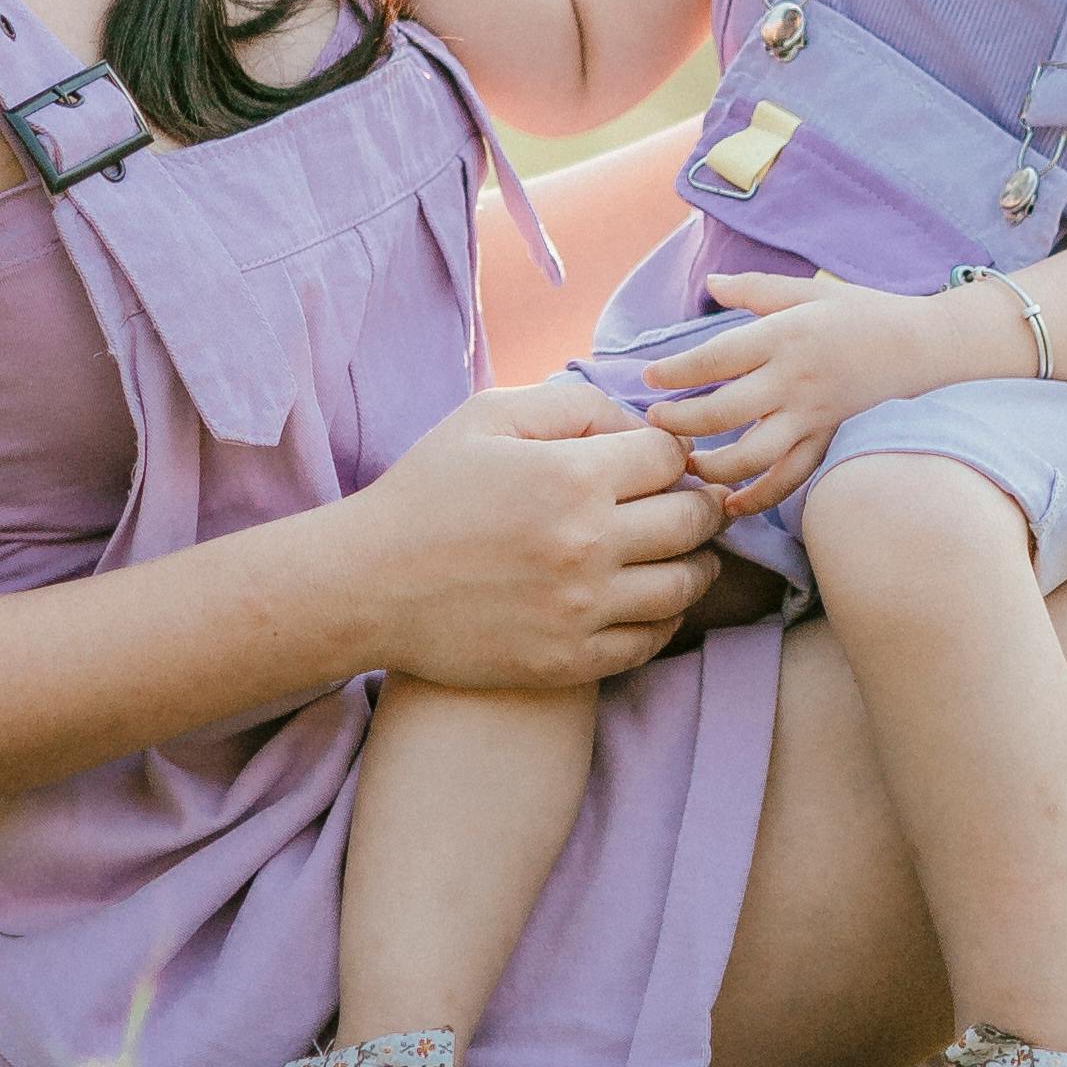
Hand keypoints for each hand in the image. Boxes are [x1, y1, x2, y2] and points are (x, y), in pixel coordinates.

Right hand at [339, 370, 729, 690]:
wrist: (367, 585)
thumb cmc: (427, 492)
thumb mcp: (488, 417)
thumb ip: (573, 405)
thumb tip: (640, 426)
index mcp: (571, 477)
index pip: (672, 458)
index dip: (671, 454)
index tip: (658, 462)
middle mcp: (587, 545)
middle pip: (693, 521)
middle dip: (700, 506)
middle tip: (690, 505)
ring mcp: (581, 610)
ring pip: (684, 585)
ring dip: (695, 564)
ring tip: (683, 554)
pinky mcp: (569, 661)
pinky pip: (651, 641)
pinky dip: (664, 618)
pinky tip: (649, 600)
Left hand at [637, 271, 963, 516]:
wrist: (921, 345)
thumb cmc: (861, 311)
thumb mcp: (807, 290)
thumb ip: (755, 289)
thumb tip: (710, 282)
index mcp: (784, 336)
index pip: (716, 358)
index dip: (676, 371)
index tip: (646, 379)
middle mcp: (794, 379)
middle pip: (724, 411)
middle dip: (681, 421)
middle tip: (655, 422)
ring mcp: (811, 415)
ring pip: (753, 455)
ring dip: (713, 465)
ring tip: (686, 463)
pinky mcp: (826, 439)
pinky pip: (790, 478)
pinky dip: (760, 497)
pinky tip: (730, 505)